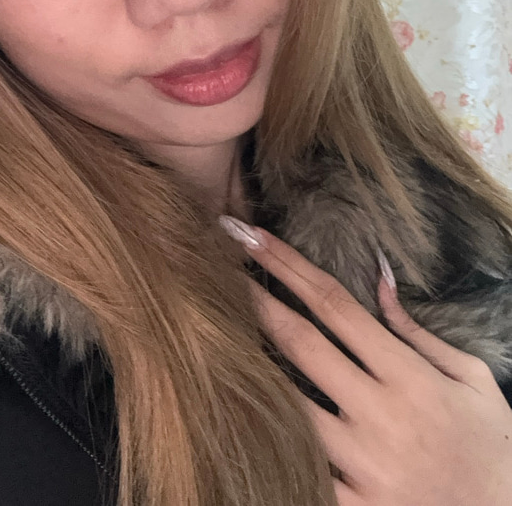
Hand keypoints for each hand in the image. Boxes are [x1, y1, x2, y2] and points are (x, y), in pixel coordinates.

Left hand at [219, 216, 511, 504]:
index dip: (288, 265)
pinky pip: (301, 467)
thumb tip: (377, 275)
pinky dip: (274, 437)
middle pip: (300, 343)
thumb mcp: (471, 378)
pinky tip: (245, 411)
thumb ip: (417, 329)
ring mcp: (364, 464)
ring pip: (289, 403)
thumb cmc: (492, 445)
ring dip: (255, 364)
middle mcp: (380, 414)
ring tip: (221, 333)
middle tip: (219, 267)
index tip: (254, 236)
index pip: (335, 305)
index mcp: (408, 375)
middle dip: (255, 299)